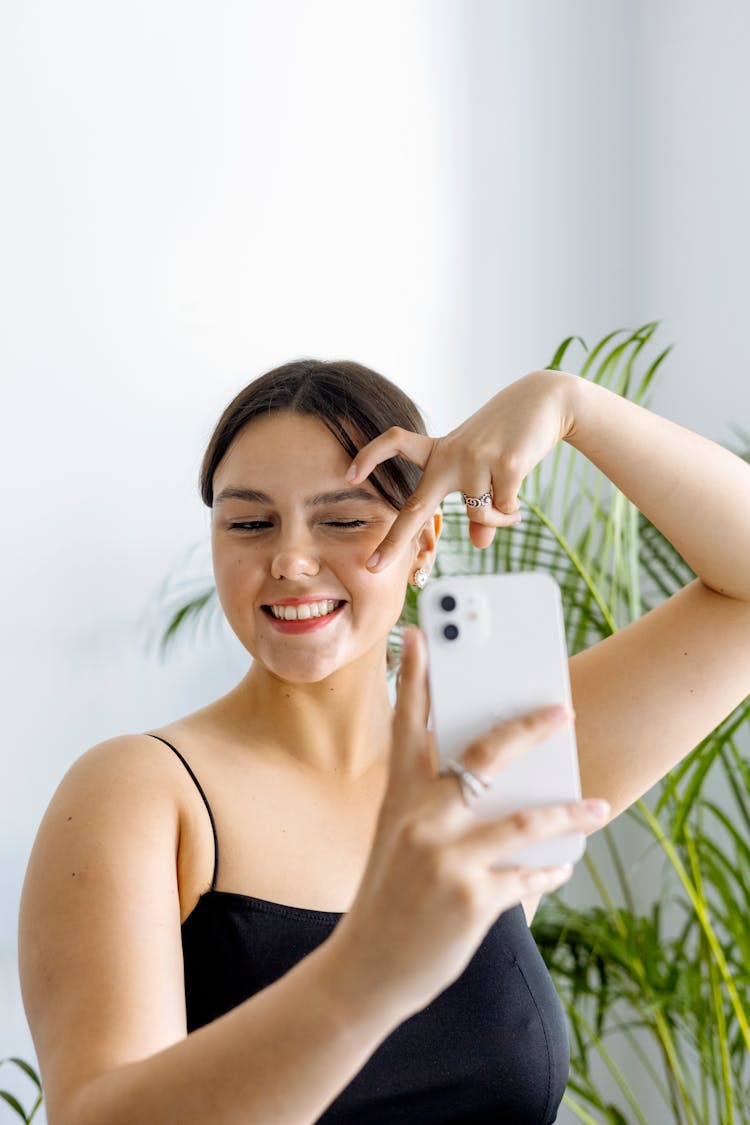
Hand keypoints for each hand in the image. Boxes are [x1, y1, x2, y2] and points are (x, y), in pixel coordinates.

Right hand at [328, 627, 608, 1021]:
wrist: (364, 970)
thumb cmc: (387, 896)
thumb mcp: (397, 840)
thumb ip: (436, 806)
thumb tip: (502, 780)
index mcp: (397, 798)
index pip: (408, 724)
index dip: (416, 675)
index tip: (423, 633)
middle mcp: (420, 819)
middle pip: (484, 755)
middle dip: (528, 727)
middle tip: (562, 710)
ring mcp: (447, 859)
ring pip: (525, 818)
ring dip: (568, 812)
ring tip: (595, 807)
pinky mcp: (472, 899)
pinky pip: (527, 874)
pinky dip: (549, 869)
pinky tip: (561, 864)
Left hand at [346, 370, 576, 568]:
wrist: (546, 401)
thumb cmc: (508, 435)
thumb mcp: (483, 469)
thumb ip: (475, 505)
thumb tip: (479, 543)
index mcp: (439, 451)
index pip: (395, 444)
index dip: (370, 456)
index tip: (348, 474)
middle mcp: (451, 456)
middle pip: (416, 505)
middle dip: (393, 540)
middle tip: (372, 566)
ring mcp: (476, 459)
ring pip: (476, 515)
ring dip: (497, 520)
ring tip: (511, 510)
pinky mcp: (504, 464)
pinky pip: (502, 511)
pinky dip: (511, 515)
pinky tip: (519, 503)